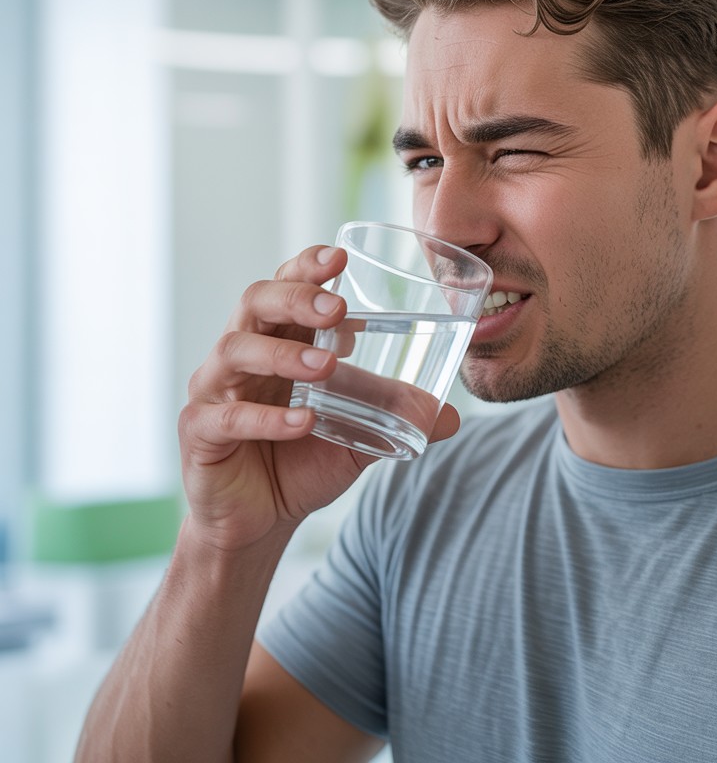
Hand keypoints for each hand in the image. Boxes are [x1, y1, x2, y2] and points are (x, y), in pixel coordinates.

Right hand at [179, 244, 460, 551]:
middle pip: (255, 302)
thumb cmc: (301, 462)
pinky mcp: (201, 433)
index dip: (307, 266)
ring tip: (327, 367)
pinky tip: (302, 423)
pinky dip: (267, 417)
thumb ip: (395, 418)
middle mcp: (243, 355)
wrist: (259, 522)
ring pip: (235, 350)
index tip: (340, 257)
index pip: (286, 285)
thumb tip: (452, 415)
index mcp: (279, 341)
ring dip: (283, 355)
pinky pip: (227, 416)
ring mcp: (215, 390)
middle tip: (335, 307)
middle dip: (295, 297)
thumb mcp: (357, 435)